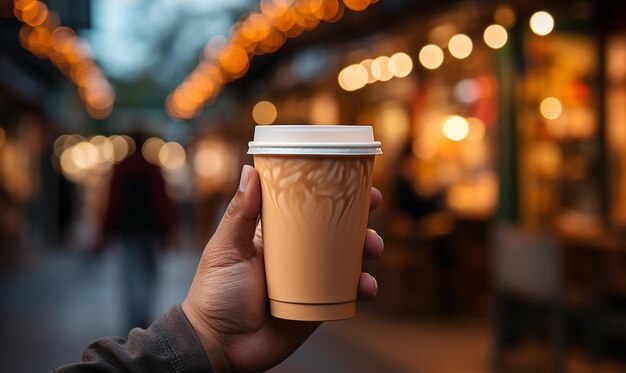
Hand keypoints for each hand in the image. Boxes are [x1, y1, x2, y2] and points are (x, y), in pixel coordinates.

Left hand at [182, 165, 383, 371]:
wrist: (219, 345)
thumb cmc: (214, 293)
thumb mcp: (226, 248)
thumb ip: (240, 213)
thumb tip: (249, 171)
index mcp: (276, 236)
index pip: (308, 207)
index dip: (330, 192)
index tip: (352, 178)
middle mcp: (297, 254)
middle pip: (335, 230)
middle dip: (358, 219)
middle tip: (372, 208)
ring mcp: (310, 280)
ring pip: (347, 259)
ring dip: (367, 250)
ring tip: (373, 249)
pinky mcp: (319, 306)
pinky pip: (347, 293)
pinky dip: (362, 287)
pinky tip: (367, 286)